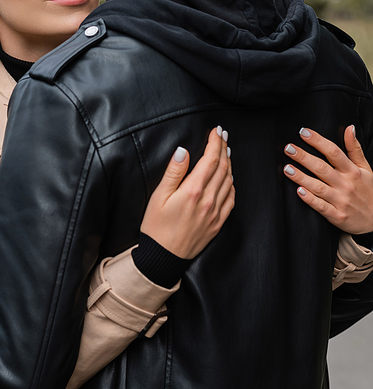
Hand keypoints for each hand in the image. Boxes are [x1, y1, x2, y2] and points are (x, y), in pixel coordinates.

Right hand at [140, 126, 234, 257]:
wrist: (163, 258)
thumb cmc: (156, 228)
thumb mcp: (158, 197)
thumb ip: (173, 172)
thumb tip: (183, 151)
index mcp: (194, 191)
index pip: (211, 159)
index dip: (215, 142)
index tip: (216, 131)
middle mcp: (209, 201)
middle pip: (223, 167)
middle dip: (224, 148)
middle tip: (222, 135)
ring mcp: (216, 212)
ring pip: (229, 181)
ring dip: (229, 163)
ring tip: (226, 151)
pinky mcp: (218, 223)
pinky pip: (231, 198)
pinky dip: (232, 183)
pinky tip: (228, 178)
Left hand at [283, 125, 372, 233]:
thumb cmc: (369, 192)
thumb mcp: (366, 168)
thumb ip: (355, 149)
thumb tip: (349, 128)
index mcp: (352, 171)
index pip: (333, 152)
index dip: (318, 141)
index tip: (304, 133)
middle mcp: (346, 184)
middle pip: (322, 168)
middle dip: (303, 157)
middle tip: (288, 148)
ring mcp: (341, 200)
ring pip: (318, 187)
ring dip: (301, 177)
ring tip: (286, 168)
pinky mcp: (337, 216)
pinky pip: (321, 206)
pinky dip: (310, 199)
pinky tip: (298, 191)